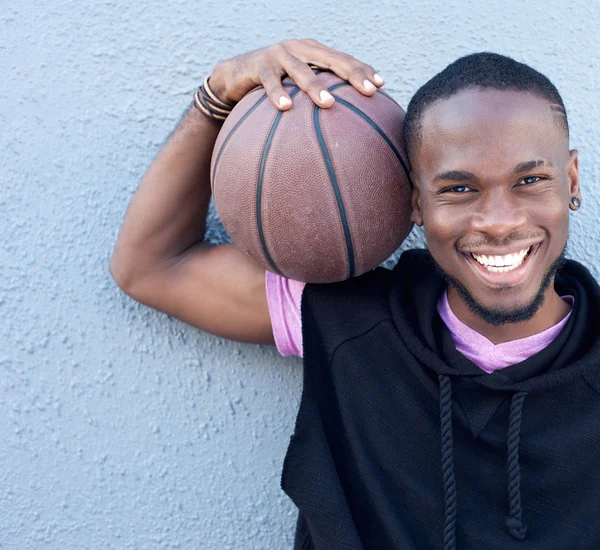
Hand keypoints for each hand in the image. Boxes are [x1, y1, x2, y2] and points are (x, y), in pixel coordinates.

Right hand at [209, 38, 383, 109]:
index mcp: (314, 51)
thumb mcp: (297, 85)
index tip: (382, 85)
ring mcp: (279, 54)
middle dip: (353, 75)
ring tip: (329, 103)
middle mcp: (300, 48)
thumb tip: (346, 122)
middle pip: (332, 60)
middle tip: (369, 91)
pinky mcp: (259, 65)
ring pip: (302, 70)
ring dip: (316, 87)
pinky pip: (270, 81)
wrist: (235, 75)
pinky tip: (285, 108)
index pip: (344, 60)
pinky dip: (277, 93)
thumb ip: (318, 95)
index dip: (363, 70)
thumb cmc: (273, 85)